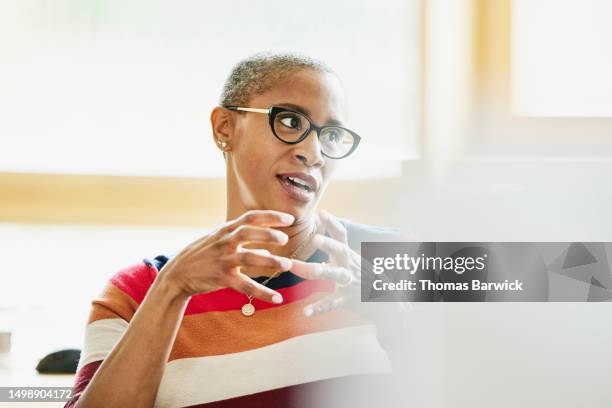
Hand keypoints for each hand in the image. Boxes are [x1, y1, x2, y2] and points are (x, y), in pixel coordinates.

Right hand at [158, 210, 294, 302]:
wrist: (176, 274)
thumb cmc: (201, 255)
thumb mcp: (218, 242)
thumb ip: (243, 244)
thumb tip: (266, 251)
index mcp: (225, 230)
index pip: (250, 217)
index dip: (270, 216)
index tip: (289, 219)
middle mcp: (224, 242)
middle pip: (247, 233)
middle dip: (267, 234)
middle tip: (285, 238)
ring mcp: (222, 260)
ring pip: (249, 259)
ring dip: (270, 261)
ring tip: (287, 264)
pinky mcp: (222, 278)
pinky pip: (245, 286)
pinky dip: (262, 293)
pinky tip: (277, 298)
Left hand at [290, 210, 361, 316]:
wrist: (389, 302)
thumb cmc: (367, 280)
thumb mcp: (354, 263)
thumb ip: (337, 254)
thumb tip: (322, 243)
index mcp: (349, 256)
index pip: (341, 236)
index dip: (332, 224)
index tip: (321, 212)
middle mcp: (350, 266)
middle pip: (341, 251)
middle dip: (329, 244)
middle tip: (316, 238)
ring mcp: (351, 283)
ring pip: (336, 275)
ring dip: (322, 271)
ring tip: (310, 269)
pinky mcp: (349, 300)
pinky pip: (333, 303)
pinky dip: (320, 308)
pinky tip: (306, 312)